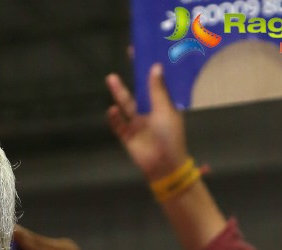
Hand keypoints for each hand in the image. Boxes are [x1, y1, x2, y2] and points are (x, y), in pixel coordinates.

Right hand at [106, 64, 188, 181]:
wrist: (164, 166)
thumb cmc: (169, 137)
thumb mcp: (165, 111)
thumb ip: (157, 91)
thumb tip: (155, 67)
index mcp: (162, 103)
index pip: (156, 81)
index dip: (150, 66)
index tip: (146, 50)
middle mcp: (149, 110)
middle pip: (139, 88)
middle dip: (133, 74)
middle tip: (128, 54)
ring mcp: (137, 123)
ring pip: (126, 104)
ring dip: (119, 92)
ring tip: (111, 78)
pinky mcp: (128, 136)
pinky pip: (119, 124)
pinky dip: (115, 118)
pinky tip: (112, 110)